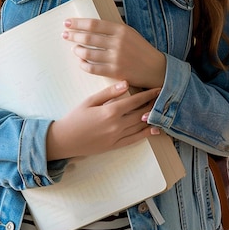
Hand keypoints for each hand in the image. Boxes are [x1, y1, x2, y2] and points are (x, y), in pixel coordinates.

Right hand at [46, 82, 160, 160]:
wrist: (65, 140)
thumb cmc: (75, 117)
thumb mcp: (90, 100)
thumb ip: (109, 92)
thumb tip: (126, 83)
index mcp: (110, 111)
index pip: (134, 101)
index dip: (148, 95)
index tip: (158, 89)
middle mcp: (116, 125)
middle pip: (140, 113)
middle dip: (152, 104)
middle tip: (163, 97)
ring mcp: (117, 137)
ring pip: (140, 126)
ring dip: (152, 118)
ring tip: (161, 110)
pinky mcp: (115, 146)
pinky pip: (134, 139)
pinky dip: (146, 134)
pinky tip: (155, 130)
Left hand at [62, 18, 165, 88]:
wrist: (156, 68)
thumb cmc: (141, 49)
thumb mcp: (130, 33)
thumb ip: (113, 29)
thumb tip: (90, 26)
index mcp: (121, 30)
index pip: (94, 24)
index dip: (78, 23)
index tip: (67, 23)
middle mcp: (118, 42)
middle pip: (88, 37)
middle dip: (73, 35)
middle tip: (65, 35)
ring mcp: (116, 58)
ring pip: (88, 53)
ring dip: (77, 50)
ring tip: (74, 48)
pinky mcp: (115, 72)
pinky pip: (92, 68)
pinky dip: (83, 64)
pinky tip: (80, 62)